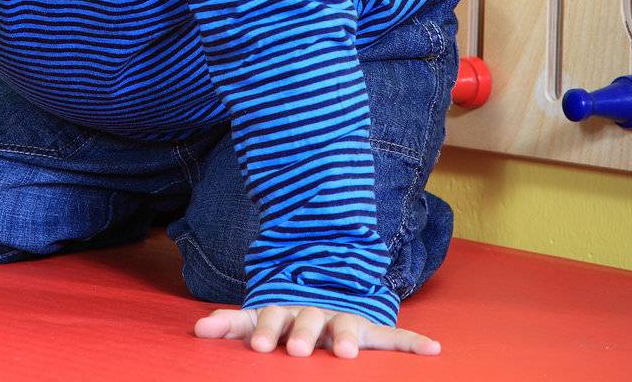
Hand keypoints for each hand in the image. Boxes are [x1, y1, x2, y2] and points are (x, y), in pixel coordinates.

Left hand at [194, 304, 441, 357]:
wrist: (325, 280)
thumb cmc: (286, 314)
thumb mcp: (257, 317)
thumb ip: (230, 323)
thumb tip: (197, 329)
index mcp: (286, 310)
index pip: (273, 318)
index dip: (267, 331)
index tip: (262, 348)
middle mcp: (315, 312)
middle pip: (307, 321)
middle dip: (302, 335)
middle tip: (297, 351)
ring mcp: (343, 318)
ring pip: (347, 325)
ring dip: (347, 336)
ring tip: (346, 351)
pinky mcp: (370, 327)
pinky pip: (394, 335)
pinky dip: (414, 342)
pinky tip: (434, 350)